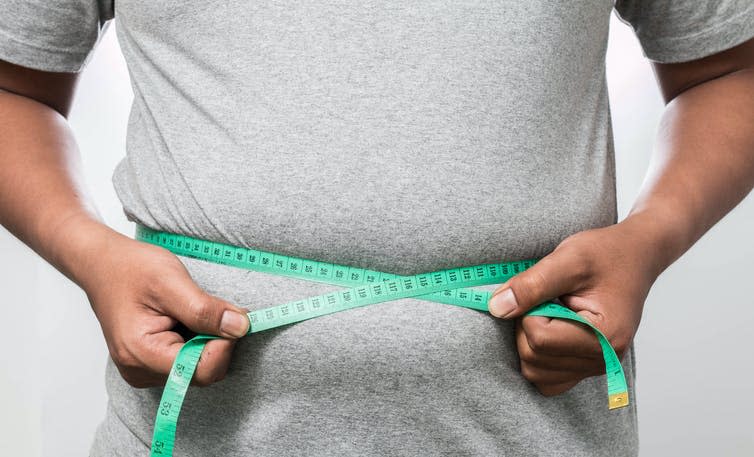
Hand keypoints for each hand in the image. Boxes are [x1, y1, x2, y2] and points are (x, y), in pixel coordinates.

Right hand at [77, 224, 249, 387]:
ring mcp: (144, 370)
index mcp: (142, 354)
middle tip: (212, 309)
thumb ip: (206, 309)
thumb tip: (240, 327)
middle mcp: (140, 371)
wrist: (102, 264)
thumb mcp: (172, 281)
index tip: (230, 315)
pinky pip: (187, 362)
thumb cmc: (130, 268)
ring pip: (197, 368)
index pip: (202, 370)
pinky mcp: (150, 364)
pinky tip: (183, 320)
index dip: (225, 344)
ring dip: (206, 340)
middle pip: (202, 372)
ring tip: (188, 312)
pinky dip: (196, 341)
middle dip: (216, 341)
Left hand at [487, 218, 661, 395]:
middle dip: (528, 325)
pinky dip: (538, 357)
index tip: (544, 290)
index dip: (528, 311)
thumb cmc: (607, 254)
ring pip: (535, 372)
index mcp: (606, 336)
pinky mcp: (586, 367)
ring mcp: (596, 367)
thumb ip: (532, 284)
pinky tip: (549, 329)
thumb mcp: (568, 258)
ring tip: (552, 311)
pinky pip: (547, 379)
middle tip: (547, 299)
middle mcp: (604, 360)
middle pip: (533, 359)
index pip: (540, 339)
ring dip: (531, 341)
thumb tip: (497, 308)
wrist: (634, 256)